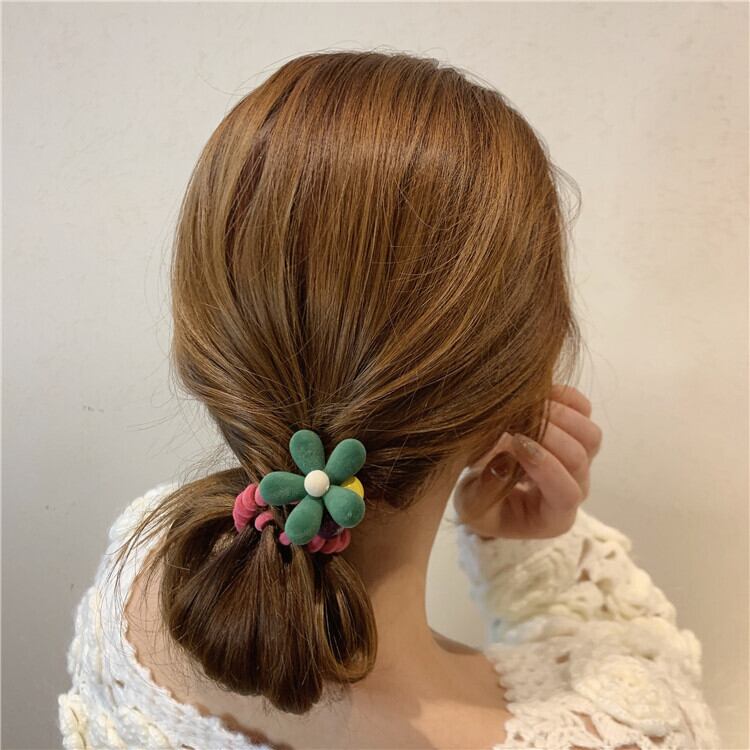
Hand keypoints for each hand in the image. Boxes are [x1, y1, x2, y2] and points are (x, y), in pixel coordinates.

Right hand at [452, 384, 602, 538]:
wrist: (487, 488)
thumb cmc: (481, 503)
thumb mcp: (472, 505)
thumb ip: (485, 491)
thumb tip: (502, 464)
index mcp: (553, 517)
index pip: (566, 493)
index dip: (545, 466)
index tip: (514, 443)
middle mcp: (574, 488)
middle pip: (579, 459)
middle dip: (548, 435)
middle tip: (513, 421)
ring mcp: (580, 460)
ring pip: (590, 435)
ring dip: (559, 416)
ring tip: (524, 408)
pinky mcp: (576, 433)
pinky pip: (584, 410)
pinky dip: (564, 398)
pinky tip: (535, 394)